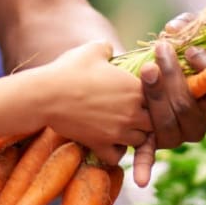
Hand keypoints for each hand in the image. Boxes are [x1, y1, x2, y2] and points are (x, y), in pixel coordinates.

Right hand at [44, 40, 152, 165]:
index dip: (151, 96)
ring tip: (121, 125)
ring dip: (133, 134)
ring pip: (140, 140)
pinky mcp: (102, 145)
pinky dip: (115, 151)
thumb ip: (107, 48)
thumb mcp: (91, 50)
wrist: (46, 94)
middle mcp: (132, 112)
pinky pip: (118, 156)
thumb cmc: (69, 70)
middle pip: (154, 122)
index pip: (159, 97)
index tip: (137, 92)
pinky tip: (108, 140)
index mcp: (135, 87)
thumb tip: (110, 49)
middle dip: (146, 117)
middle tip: (132, 111)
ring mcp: (118, 131)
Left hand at [132, 15, 205, 185]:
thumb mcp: (184, 32)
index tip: (191, 49)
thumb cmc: (174, 46)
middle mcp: (200, 121)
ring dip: (156, 98)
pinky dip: (145, 166)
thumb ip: (185, 26)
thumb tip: (174, 28)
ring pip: (169, 124)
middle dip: (175, 78)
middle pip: (189, 107)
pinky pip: (150, 154)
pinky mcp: (153, 137)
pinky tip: (141, 181)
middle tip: (161, 50)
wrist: (150, 63)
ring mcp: (177, 132)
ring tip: (146, 70)